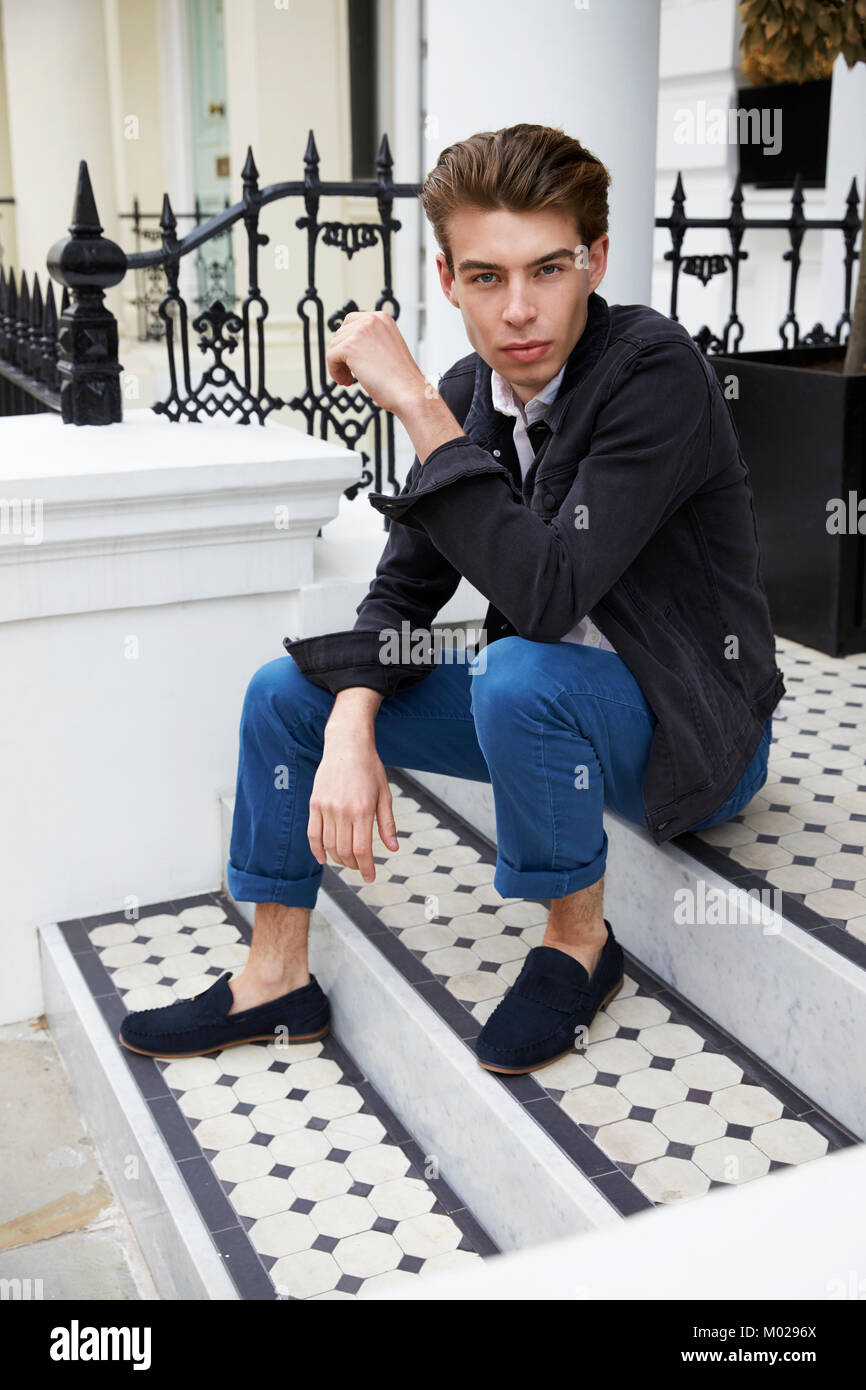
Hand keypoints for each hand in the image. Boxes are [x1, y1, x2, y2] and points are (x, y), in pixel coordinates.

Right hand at [308, 731, 399, 881]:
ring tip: (347, 861)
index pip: (362, 850)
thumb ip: (387, 823)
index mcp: (362, 810)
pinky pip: (312, 834)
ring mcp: (326, 808)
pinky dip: (317, 850)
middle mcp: (342, 811)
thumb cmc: (370, 768)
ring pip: (329, 845)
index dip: (366, 868)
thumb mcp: (384, 794)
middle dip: (354, 865)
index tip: (370, 877)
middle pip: (345, 851)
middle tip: (361, 867)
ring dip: (338, 859)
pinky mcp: (314, 804)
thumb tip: (392, 848)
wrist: (347, 745)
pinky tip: (323, 859)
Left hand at [326, 310, 425, 415]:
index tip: (351, 358)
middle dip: (343, 354)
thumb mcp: (388, 348)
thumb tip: (348, 344)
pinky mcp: (350, 346)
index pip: (352, 321)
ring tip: (351, 379)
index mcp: (382, 318)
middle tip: (351, 372)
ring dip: (339, 365)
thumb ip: (370, 341)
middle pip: (340, 333)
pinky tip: (347, 381)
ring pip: (334, 346)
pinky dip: (335, 372)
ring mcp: (360, 331)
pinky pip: (330, 357)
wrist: (409, 391)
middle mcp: (371, 320)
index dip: (348, 341)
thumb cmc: (402, 378)